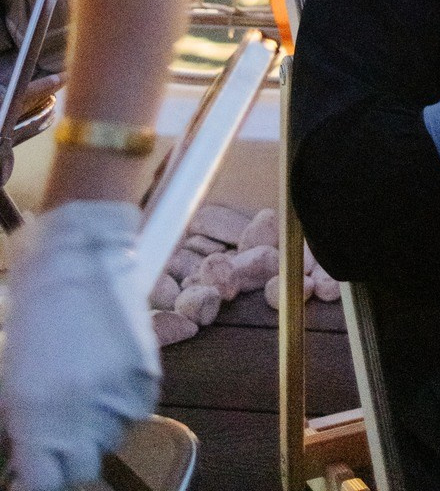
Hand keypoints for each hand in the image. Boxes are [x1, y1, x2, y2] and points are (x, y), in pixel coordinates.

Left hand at [0, 199, 160, 490]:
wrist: (79, 250)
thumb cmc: (35, 306)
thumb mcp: (14, 368)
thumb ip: (21, 416)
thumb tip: (28, 451)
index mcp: (34, 410)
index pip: (45, 481)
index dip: (41, 478)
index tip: (39, 470)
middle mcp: (76, 408)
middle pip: (82, 468)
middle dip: (72, 456)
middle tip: (64, 432)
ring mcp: (114, 388)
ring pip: (114, 437)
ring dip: (102, 425)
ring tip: (90, 392)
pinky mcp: (145, 368)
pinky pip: (140, 407)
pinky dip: (127, 401)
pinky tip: (112, 377)